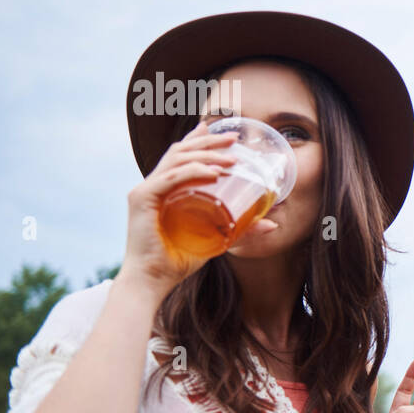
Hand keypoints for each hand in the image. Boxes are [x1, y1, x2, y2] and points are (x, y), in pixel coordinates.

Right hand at [118, 121, 277, 294]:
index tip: (222, 131)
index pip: (181, 156)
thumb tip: (272, 224)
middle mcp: (152, 185)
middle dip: (208, 141)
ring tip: (232, 158)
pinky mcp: (141, 199)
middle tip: (234, 139)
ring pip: (178, 160)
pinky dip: (193, 172)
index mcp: (164, 190)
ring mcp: (145, 190)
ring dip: (207, 154)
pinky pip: (170, 178)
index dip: (199, 139)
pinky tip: (213, 172)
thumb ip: (241, 229)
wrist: (152, 280)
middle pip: (180, 152)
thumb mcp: (217, 239)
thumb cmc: (179, 260)